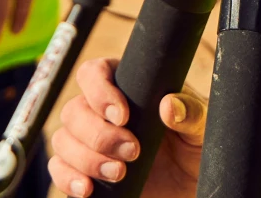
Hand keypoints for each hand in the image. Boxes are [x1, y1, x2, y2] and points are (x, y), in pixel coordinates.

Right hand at [48, 57, 203, 197]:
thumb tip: (169, 106)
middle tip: (132, 151)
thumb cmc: (194, 145)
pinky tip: (87, 189)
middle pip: (74, 111)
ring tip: (119, 173)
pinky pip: (59, 168)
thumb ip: (191, 113)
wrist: (188, 184)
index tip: (122, 116)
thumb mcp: (201, 127)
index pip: (94, 73)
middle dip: (100, 135)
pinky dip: (68, 178)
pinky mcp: (83, 169)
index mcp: (125, 85)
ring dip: (87, 158)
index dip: (99, 91)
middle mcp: (99, 110)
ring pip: (63, 140)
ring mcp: (88, 140)